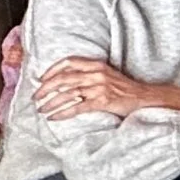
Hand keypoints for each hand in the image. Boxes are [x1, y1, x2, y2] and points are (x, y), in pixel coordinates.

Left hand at [32, 58, 179, 119]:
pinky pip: (76, 108)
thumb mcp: (107, 74)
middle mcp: (96, 74)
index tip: (41, 79)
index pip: (69, 62)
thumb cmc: (124, 88)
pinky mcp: (102, 102)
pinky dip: (61, 113)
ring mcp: (99, 88)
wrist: (144, 97)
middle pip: (63, 78)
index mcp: (97, 64)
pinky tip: (53, 118)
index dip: (51, 70)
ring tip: (41, 110)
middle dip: (45, 88)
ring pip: (67, 94)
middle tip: (35, 97)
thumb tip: (64, 81)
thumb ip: (89, 74)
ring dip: (50, 103)